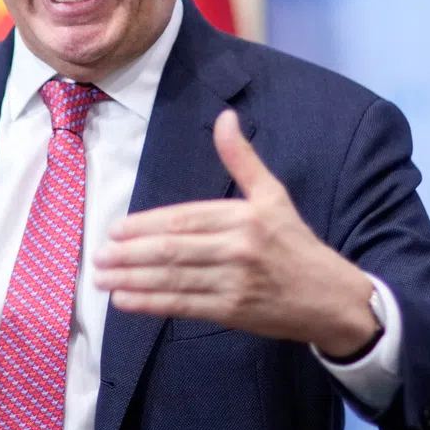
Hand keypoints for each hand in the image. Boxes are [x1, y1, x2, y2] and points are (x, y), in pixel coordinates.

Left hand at [93, 110, 378, 356]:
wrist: (331, 299)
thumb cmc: (295, 243)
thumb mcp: (273, 195)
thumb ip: (242, 159)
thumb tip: (225, 117)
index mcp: (244, 217)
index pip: (184, 220)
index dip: (146, 226)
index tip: (115, 230)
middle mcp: (238, 249)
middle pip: (174, 250)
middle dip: (131, 254)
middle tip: (98, 255)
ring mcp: (235, 283)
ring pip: (175, 279)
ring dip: (133, 279)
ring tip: (101, 277)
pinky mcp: (233, 312)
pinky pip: (185, 306)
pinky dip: (151, 304)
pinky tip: (125, 300)